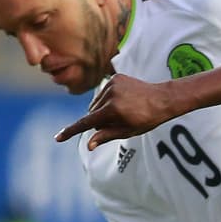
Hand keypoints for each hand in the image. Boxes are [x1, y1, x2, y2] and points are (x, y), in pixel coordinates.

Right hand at [55, 74, 184, 149]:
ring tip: (123, 110)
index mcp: (113, 111)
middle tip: (119, 122)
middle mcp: (110, 95)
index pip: (87, 123)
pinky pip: (104, 92)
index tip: (58, 137)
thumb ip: (107, 135)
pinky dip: (109, 98)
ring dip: (103, 109)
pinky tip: (124, 100)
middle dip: (99, 120)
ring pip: (97, 103)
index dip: (72, 131)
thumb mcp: (128, 131)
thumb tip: (89, 144)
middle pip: (92, 113)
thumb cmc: (147, 119)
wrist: (163, 99)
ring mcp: (112, 84)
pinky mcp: (115, 77)